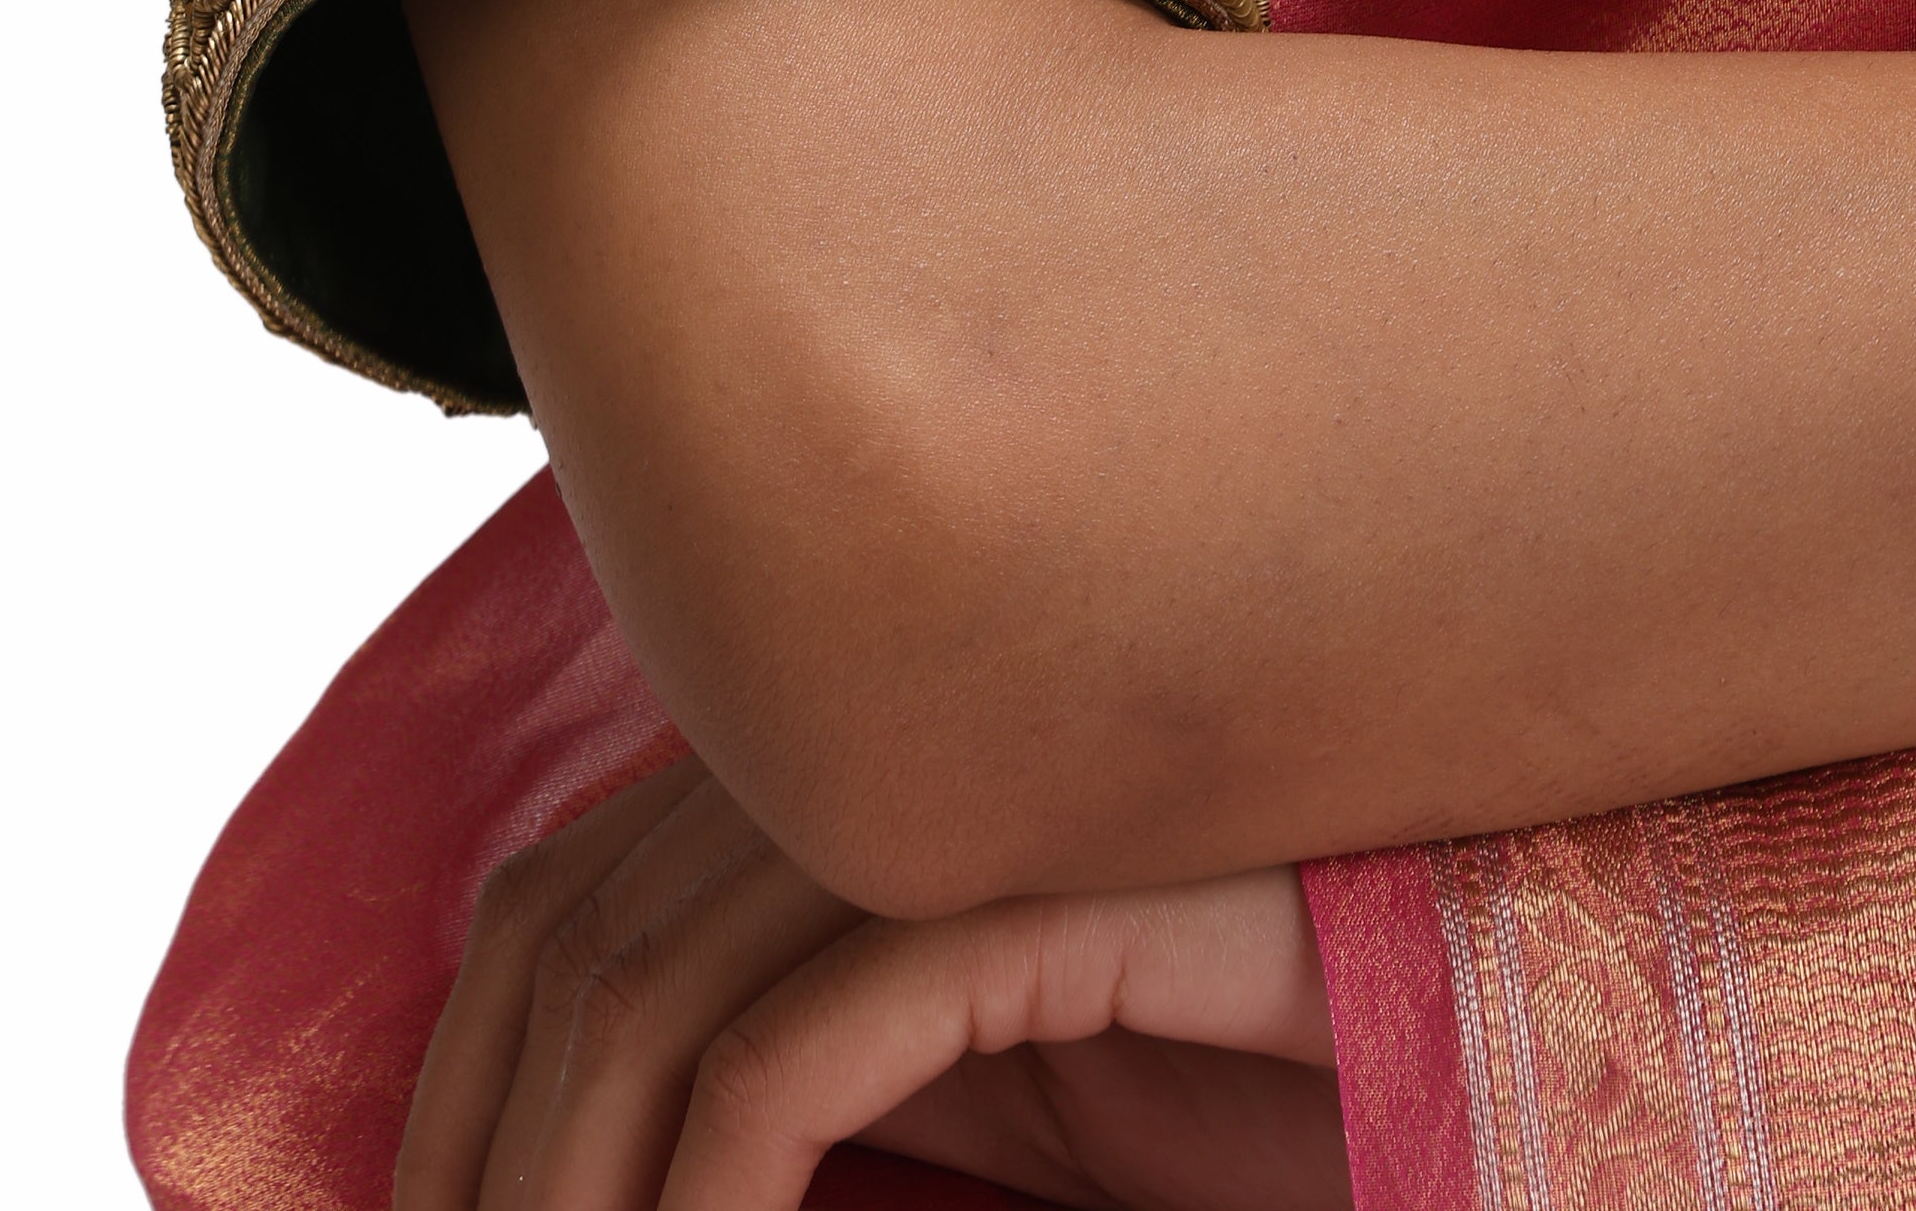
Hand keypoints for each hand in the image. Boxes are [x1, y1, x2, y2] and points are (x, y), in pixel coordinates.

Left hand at [393, 757, 1346, 1210]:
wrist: (1466, 1032)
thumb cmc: (1228, 1068)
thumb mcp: (964, 1092)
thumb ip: (796, 1071)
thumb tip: (608, 1168)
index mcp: (832, 773)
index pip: (550, 898)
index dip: (449, 1088)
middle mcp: (876, 749)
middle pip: (567, 935)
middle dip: (481, 1159)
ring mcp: (968, 799)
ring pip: (658, 992)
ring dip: (576, 1195)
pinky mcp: (1055, 890)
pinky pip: (807, 1046)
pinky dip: (713, 1191)